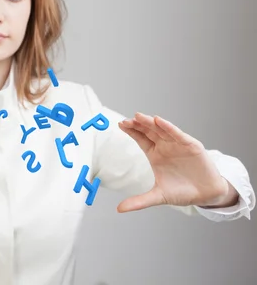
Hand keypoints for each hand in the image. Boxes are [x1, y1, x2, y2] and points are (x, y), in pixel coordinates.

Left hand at [116, 113, 234, 212]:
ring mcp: (177, 144)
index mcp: (155, 155)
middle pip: (148, 132)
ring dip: (150, 123)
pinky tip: (159, 121)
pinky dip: (168, 128)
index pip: (141, 139)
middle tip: (126, 120)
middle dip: (137, 125)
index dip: (131, 132)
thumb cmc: (183, 192)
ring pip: (161, 130)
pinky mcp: (191, 145)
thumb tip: (119, 209)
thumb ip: (139, 201)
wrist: (206, 195)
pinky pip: (178, 134)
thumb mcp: (158, 197)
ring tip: (139, 117)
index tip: (120, 125)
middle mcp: (165, 147)